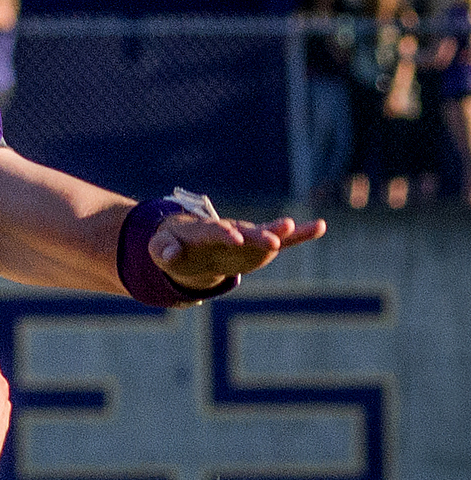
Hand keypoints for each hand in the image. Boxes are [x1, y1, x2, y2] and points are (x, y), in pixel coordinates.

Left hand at [150, 213, 324, 292]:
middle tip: (275, 238)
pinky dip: (300, 234)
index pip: (215, 232)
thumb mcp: (159, 250)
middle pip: (246, 231)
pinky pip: (282, 240)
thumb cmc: (171, 245)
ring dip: (282, 232)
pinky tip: (320, 226)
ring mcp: (247, 237)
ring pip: (266, 233)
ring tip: (302, 227)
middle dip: (259, 235)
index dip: (225, 235)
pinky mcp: (258, 246)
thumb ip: (163, 250)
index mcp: (204, 231)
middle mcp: (230, 230)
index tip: (236, 238)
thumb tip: (170, 253)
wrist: (187, 244)